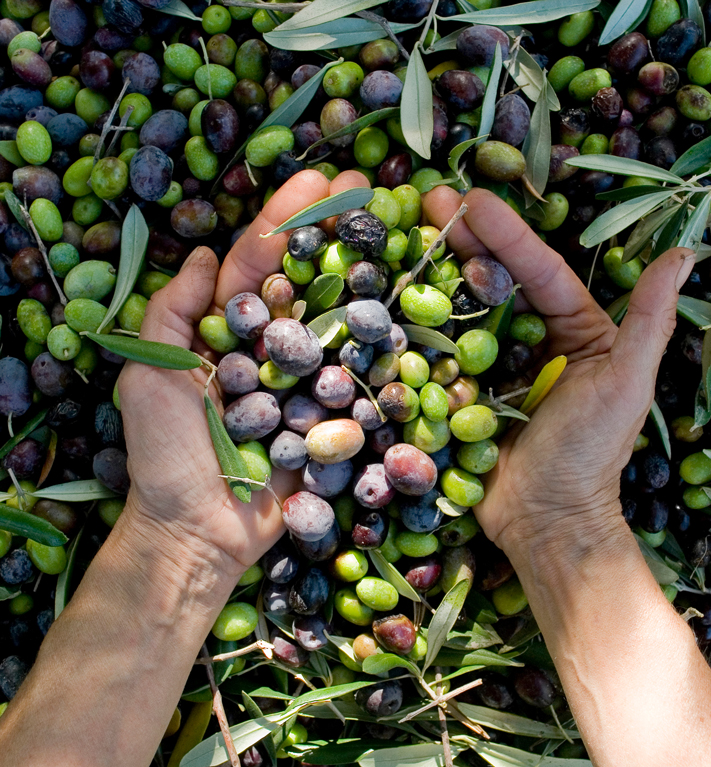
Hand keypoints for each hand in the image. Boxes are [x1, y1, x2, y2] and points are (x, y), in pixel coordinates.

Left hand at [118, 170, 371, 572]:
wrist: (202, 533)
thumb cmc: (168, 456)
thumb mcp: (148, 376)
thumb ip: (171, 313)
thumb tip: (199, 255)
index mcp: (226, 333)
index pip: (257, 264)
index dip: (286, 220)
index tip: (321, 179)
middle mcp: (269, 349)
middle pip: (307, 282)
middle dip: (336, 233)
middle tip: (373, 189)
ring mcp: (305, 381)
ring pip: (339, 323)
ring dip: (367, 277)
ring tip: (400, 234)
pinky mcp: (331, 416)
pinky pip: (360, 378)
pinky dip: (383, 346)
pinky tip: (409, 310)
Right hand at [423, 186, 694, 555]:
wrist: (544, 519)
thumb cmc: (590, 454)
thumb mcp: (626, 384)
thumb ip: (649, 322)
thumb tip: (682, 254)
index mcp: (575, 329)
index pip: (538, 271)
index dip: (507, 234)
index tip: (472, 200)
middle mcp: (532, 339)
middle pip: (495, 280)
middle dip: (464, 239)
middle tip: (428, 199)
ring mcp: (491, 364)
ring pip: (463, 308)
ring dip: (436, 271)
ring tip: (406, 232)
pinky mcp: (461, 389)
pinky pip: (439, 351)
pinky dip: (419, 323)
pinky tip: (394, 293)